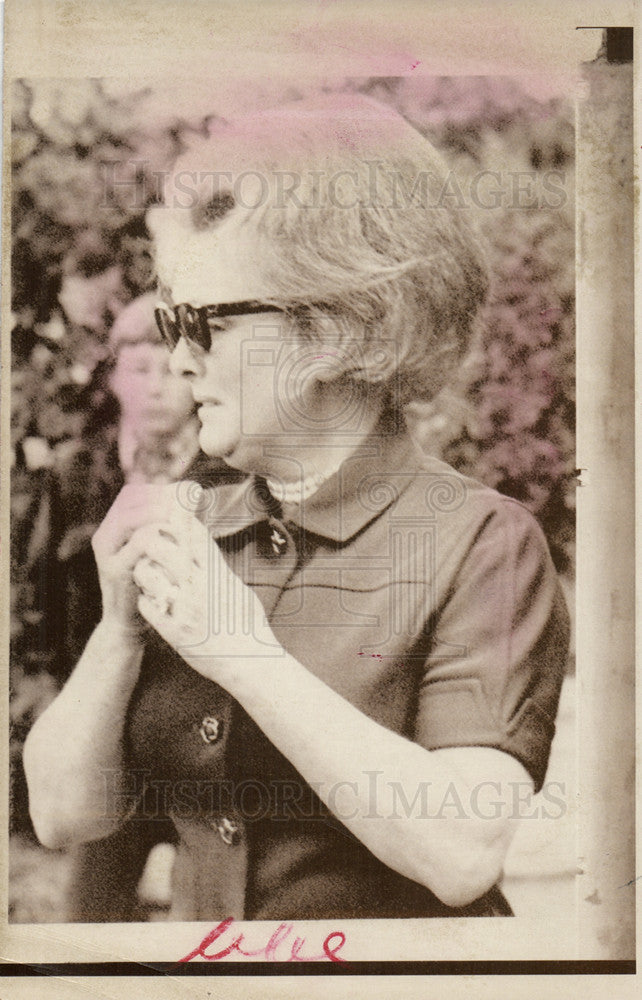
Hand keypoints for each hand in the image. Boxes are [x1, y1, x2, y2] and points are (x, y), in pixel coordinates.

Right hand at [91, 482, 186, 637]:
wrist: (128, 626)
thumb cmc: (149, 586)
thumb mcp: (155, 553)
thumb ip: (165, 528)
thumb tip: (191, 498)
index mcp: (112, 529)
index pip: (133, 494)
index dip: (160, 489)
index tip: (188, 491)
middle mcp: (104, 537)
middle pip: (132, 501)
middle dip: (163, 498)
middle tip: (190, 502)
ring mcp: (106, 554)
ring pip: (134, 519)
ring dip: (163, 515)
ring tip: (188, 519)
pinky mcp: (115, 570)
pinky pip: (141, 542)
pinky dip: (164, 537)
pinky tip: (182, 541)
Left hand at [131, 510, 280, 682]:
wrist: (249, 661)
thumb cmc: (248, 625)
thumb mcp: (237, 589)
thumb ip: (218, 569)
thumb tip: (207, 550)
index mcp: (217, 574)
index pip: (194, 536)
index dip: (179, 518)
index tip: (169, 510)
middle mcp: (200, 587)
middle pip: (163, 548)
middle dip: (151, 540)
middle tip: (146, 542)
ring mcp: (184, 608)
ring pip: (147, 574)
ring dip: (143, 571)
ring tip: (145, 574)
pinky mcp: (173, 630)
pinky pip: (146, 605)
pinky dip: (145, 600)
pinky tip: (150, 601)